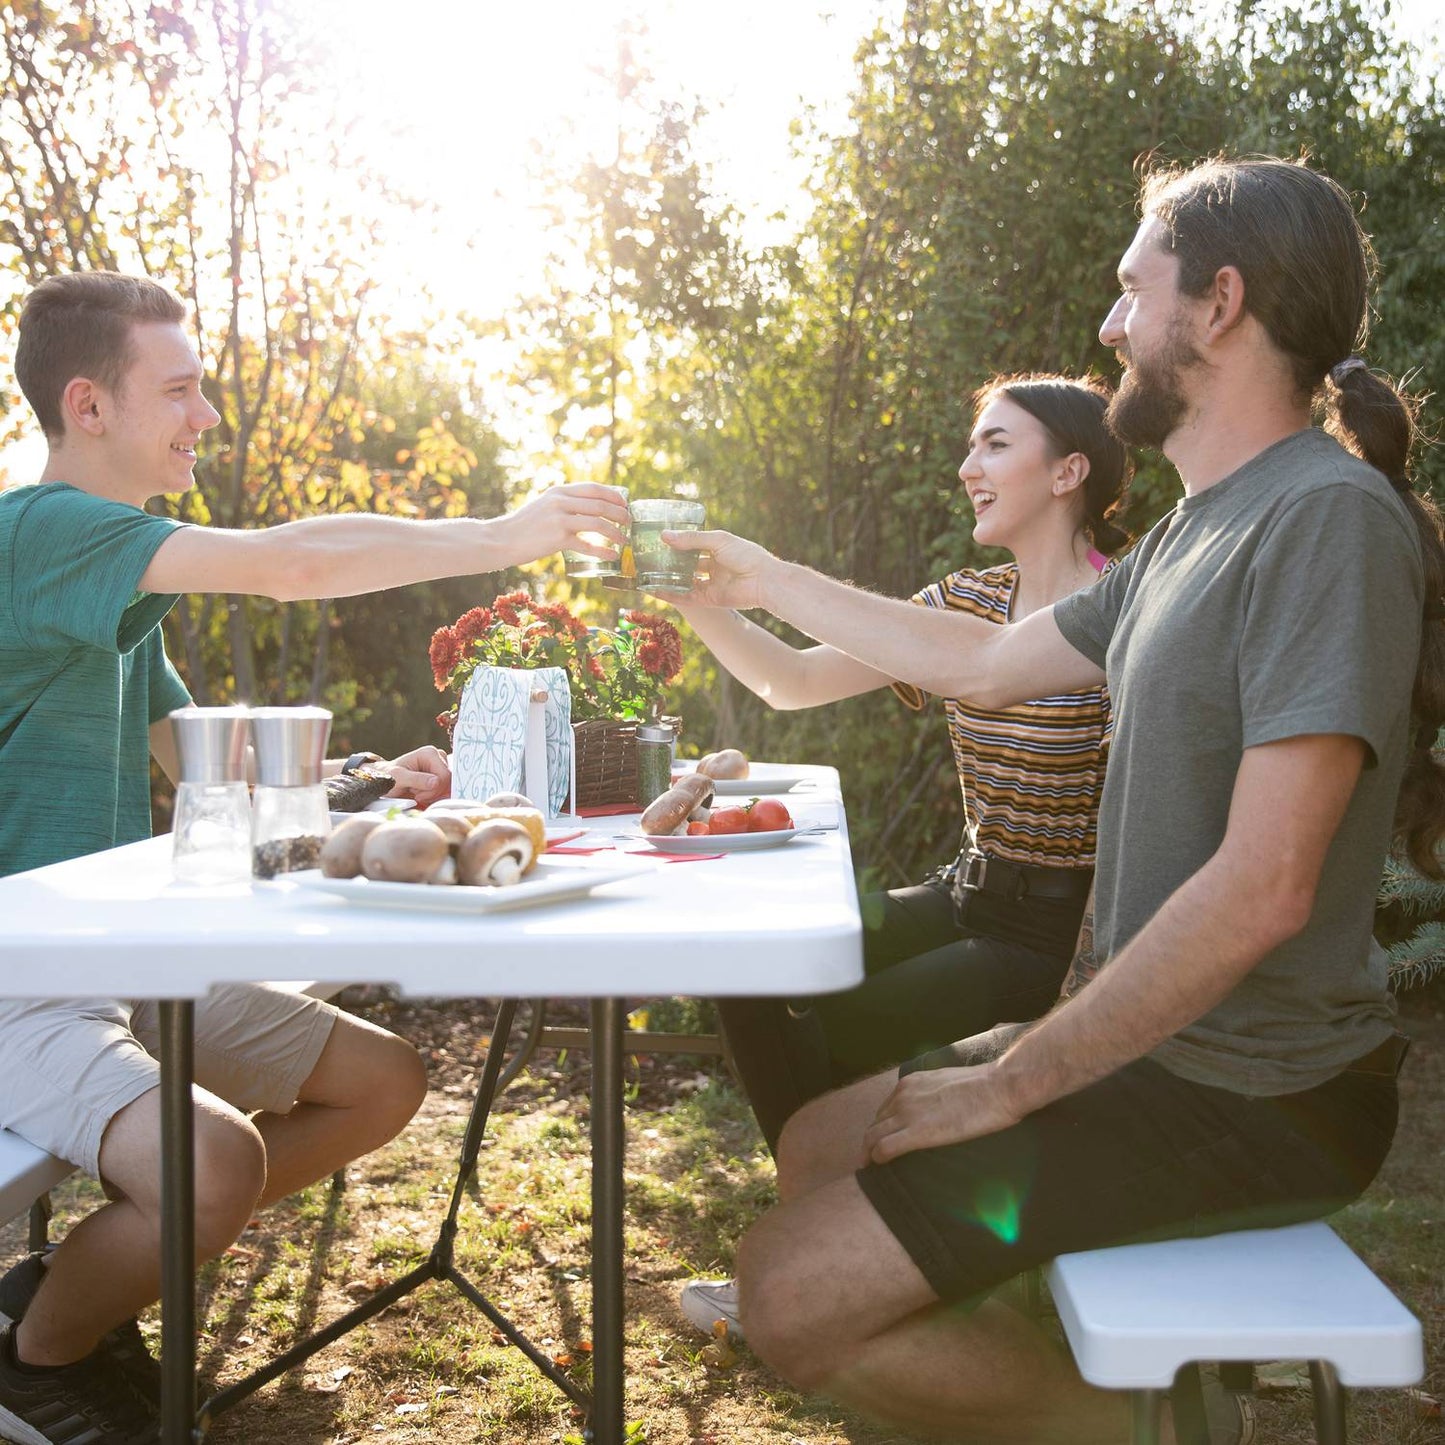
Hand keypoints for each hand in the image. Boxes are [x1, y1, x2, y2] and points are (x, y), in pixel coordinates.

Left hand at [383, 745, 451, 807]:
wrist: (383, 780)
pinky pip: (445, 790)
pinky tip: (422, 794)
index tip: (417, 794)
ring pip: (447, 788)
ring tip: (417, 792)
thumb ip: (416, 779)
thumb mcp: (398, 778)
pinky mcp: (440, 775)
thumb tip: (436, 782)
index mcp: (429, 753)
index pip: (444, 775)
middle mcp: (437, 757)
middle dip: (432, 793)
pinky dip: (434, 796)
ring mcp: (440, 766)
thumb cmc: (388, 776)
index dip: (434, 789)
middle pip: (447, 782)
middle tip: (416, 794)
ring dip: (432, 795)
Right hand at [498, 483, 629, 563]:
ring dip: (616, 532)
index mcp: (559, 491)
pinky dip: (603, 550)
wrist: (502, 539)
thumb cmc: (524, 526)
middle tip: (629, 523)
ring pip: (598, 523)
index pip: (594, 488)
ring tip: (624, 540)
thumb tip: (589, 509)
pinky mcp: (558, 539)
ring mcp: (560, 519)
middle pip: (600, 504)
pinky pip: (588, 545)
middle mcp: (561, 502)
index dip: (614, 496)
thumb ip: (564, 504)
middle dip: (620, 514)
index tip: (625, 504)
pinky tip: (612, 555)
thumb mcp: (544, 505)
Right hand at [660, 529, 777, 610]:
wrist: (763, 580)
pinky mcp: (709, 599)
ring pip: (684, 582)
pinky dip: (670, 595)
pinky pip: (686, 598)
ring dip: (667, 579)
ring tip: (646, 575)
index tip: (659, 541)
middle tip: (649, 559)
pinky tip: (654, 590)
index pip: (693, 546)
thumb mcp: (717, 540)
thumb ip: (690, 540)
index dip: (677, 544)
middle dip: (670, 563)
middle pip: (687, 565)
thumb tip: (664, 535)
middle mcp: (713, 567)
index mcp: (717, 549)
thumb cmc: (746, 555)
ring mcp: (711, 584)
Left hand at [862, 1061, 1024, 1163]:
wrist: (997, 1087)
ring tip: (867, 1166)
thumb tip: (934, 1108)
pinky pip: (885, 1147)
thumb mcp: (947, 1082)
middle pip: (875, 1123)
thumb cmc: (983, 1085)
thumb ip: (933, 1093)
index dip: (880, 1126)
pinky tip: (879, 1166)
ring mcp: (908, 1113)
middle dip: (869, 1141)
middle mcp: (903, 1095)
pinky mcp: (918, 1132)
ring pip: (873, 1136)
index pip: (884, 1109)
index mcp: (911, 1083)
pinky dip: (877, 1158)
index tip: (879, 1139)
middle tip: (867, 1158)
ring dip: (868, 1152)